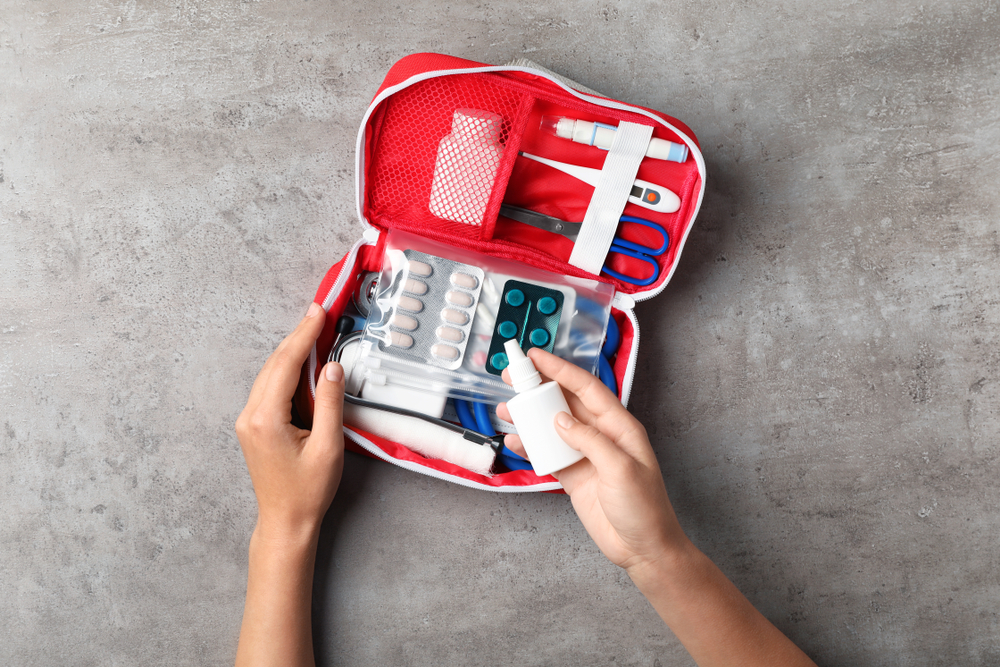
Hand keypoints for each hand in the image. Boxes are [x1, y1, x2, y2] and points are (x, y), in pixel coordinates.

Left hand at [235, 302, 345, 543]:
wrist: (285, 520)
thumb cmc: (307, 490)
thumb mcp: (328, 446)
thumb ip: (329, 403)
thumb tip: (331, 367)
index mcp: (266, 420)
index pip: (285, 365)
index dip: (303, 335)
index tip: (318, 313)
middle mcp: (251, 416)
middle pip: (274, 364)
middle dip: (297, 337)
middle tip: (318, 313)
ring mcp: (249, 420)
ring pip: (270, 373)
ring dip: (292, 352)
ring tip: (315, 331)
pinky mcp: (254, 425)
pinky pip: (270, 387)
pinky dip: (287, 370)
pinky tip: (303, 362)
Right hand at [497, 349, 688, 574]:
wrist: (643, 549)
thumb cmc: (645, 509)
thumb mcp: (620, 470)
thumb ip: (589, 441)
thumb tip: (559, 420)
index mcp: (620, 426)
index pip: (587, 388)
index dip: (561, 370)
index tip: (536, 357)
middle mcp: (602, 435)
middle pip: (566, 402)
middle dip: (539, 387)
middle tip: (512, 376)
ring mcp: (586, 454)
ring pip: (552, 426)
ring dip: (530, 417)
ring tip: (507, 410)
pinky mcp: (573, 474)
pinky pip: (547, 453)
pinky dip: (530, 446)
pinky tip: (515, 441)